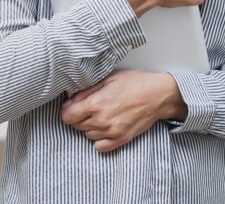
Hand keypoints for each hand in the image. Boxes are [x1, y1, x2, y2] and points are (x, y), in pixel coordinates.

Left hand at [60, 70, 186, 152]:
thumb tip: (69, 101)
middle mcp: (102, 120)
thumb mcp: (108, 78)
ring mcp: (111, 132)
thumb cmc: (135, 82)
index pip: (67, 116)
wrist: (158, 95)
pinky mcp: (120, 140)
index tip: (72, 106)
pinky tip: (106, 127)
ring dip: (90, 126)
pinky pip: (99, 147)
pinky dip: (99, 138)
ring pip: (87, 135)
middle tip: (90, 106)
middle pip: (76, 126)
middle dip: (79, 116)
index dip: (67, 110)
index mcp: (97, 103)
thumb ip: (86, 90)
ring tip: (102, 114)